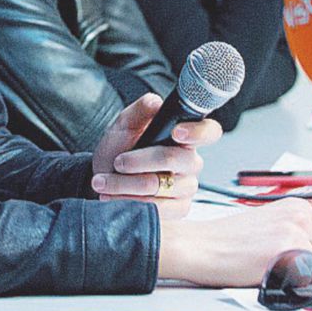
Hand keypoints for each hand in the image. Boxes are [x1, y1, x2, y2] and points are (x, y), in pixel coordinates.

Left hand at [91, 94, 220, 219]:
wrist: (103, 177)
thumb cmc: (118, 149)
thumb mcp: (123, 126)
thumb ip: (138, 112)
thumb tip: (154, 101)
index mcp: (182, 137)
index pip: (208, 131)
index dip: (198, 131)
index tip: (176, 132)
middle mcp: (189, 162)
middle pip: (174, 159)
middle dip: (138, 160)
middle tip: (117, 162)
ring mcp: (186, 187)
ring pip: (160, 185)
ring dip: (125, 184)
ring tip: (103, 181)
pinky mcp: (179, 209)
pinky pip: (159, 207)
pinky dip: (130, 201)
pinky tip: (113, 197)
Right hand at [158, 199, 311, 286]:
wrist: (201, 245)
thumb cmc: (225, 237)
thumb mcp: (266, 221)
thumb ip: (292, 229)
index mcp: (295, 205)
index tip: (298, 255)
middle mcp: (299, 216)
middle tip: (283, 263)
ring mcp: (296, 233)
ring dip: (302, 272)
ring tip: (273, 266)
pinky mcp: (289, 252)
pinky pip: (308, 278)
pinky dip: (294, 281)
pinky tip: (271, 272)